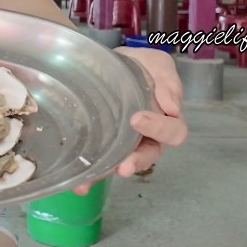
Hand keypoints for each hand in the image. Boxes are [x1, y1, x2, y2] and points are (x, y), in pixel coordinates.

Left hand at [72, 46, 186, 194]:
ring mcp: (125, 144)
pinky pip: (99, 164)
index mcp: (165, 120)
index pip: (172, 132)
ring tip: (88, 183)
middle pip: (147, 156)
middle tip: (123, 167)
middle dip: (135, 162)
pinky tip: (75, 180)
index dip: (159, 129)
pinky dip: (88, 173)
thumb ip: (168, 81)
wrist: (108, 62)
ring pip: (119, 165)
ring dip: (105, 175)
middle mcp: (147, 137)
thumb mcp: (157, 64)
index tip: (137, 119)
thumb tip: (172, 106)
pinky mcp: (104, 147)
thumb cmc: (141, 66)